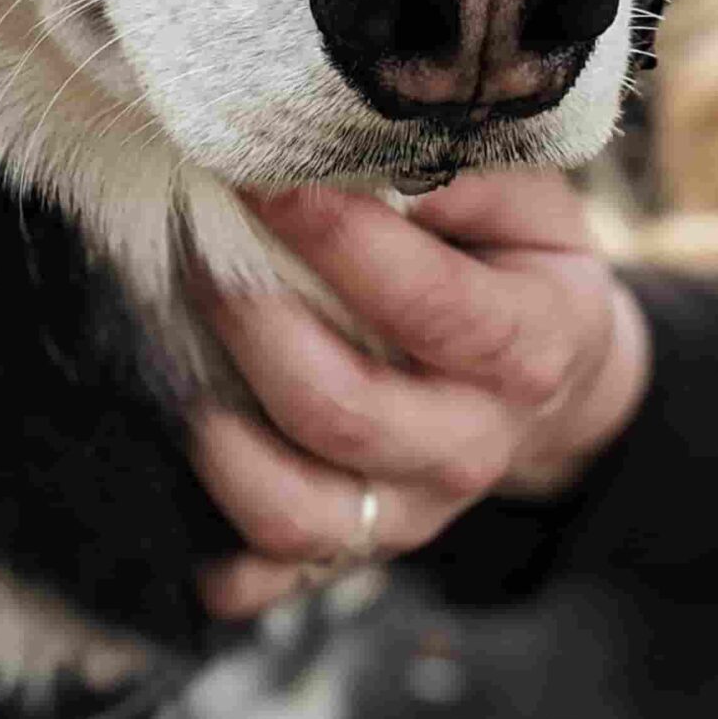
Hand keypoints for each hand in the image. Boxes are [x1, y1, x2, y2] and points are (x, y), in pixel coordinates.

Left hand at [190, 170, 648, 619]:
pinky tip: (172, 491)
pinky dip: (216, 558)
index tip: (261, 176)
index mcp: (530, 347)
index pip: (431, 305)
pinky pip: (274, 579)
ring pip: (294, 511)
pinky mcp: (358, 549)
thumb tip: (362, 139)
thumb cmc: (513, 260)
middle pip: (342, 412)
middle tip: (191, 243)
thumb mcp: (524, 202)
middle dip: (250, 323)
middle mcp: (473, 445)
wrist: (549, 378)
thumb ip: (460, 169)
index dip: (341, 243)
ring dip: (214, 438)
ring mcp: (412, 511)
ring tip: (168, 348)